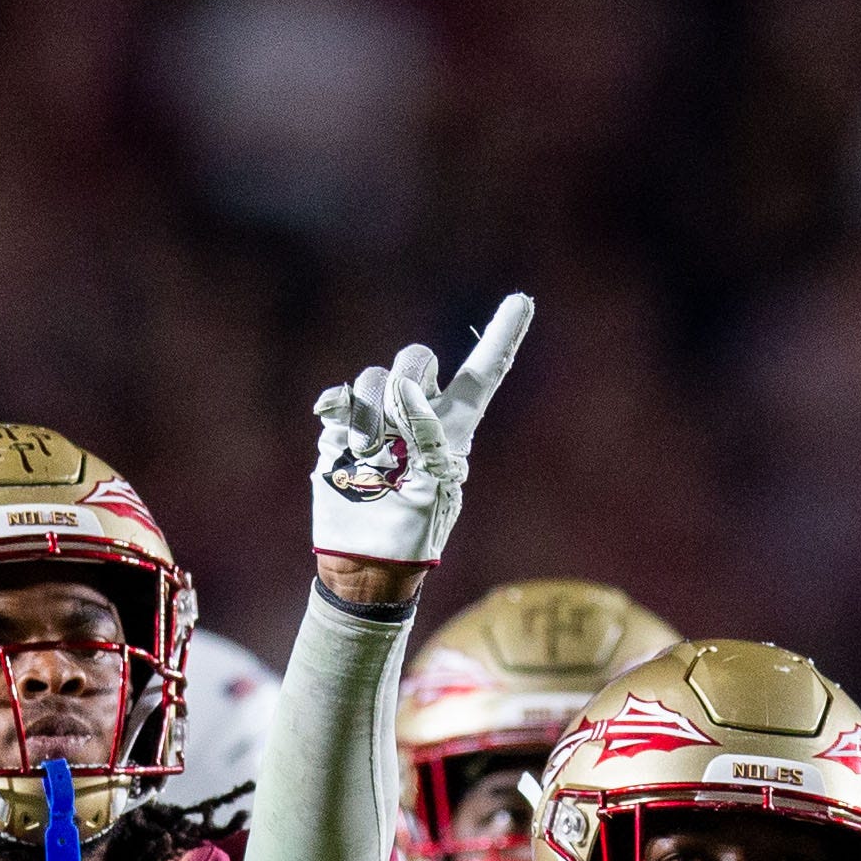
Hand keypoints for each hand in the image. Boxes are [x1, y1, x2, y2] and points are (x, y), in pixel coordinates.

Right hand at [310, 294, 533, 590]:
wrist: (367, 560)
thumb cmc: (413, 534)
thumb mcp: (434, 488)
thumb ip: (426, 434)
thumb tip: (404, 389)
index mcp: (454, 427)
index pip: (483, 374)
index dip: (503, 336)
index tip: (523, 300)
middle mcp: (418, 413)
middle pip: (417, 359)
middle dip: (408, 380)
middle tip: (397, 430)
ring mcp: (378, 418)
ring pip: (373, 376)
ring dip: (369, 415)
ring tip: (369, 458)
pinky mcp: (342, 428)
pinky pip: (339, 397)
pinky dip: (337, 410)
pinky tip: (338, 436)